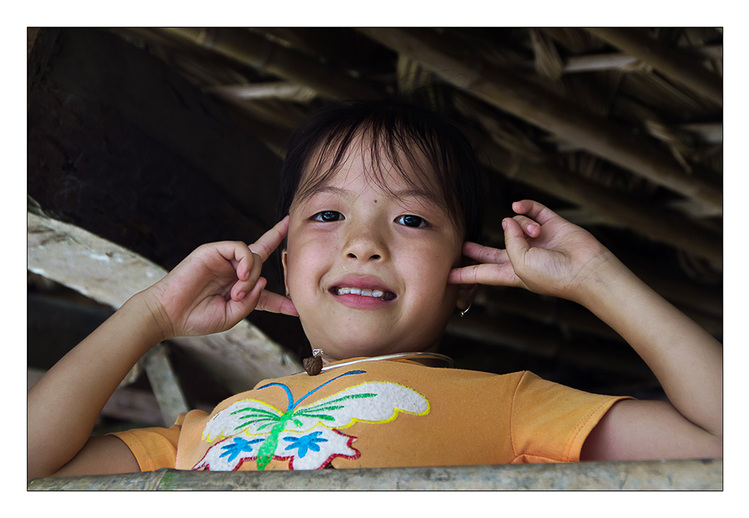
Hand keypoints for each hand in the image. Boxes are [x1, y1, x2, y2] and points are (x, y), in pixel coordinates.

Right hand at [143, 216, 297, 338]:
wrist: (168, 314)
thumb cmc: (197, 318)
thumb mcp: (232, 316)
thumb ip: (253, 301)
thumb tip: (264, 280)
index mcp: (239, 292)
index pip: (266, 292)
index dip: (281, 302)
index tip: (297, 309)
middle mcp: (234, 273)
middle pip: (263, 256)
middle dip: (271, 254)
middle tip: (266, 258)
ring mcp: (224, 261)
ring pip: (255, 255)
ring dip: (252, 275)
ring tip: (238, 292)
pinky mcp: (213, 251)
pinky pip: (240, 248)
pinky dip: (246, 261)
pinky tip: (240, 275)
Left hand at [448, 200, 613, 302]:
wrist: (586, 268)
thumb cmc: (552, 274)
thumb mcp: (519, 264)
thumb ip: (509, 242)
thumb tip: (509, 220)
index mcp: (512, 274)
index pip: (482, 274)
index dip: (465, 275)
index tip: (447, 277)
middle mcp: (523, 257)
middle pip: (493, 252)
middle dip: (478, 249)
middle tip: (463, 245)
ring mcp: (537, 240)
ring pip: (516, 224)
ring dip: (522, 225)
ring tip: (536, 234)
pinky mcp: (552, 224)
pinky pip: (532, 209)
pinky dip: (525, 206)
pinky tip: (518, 207)